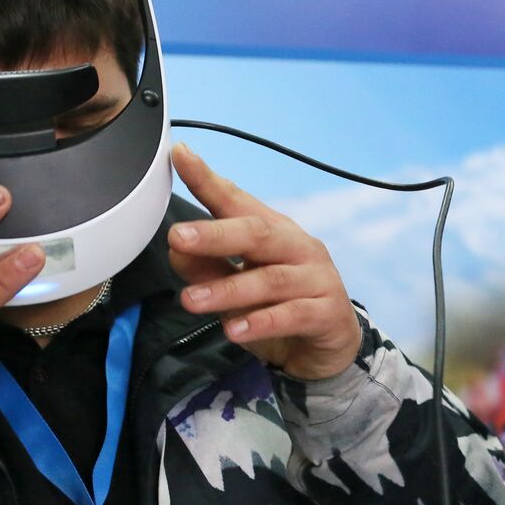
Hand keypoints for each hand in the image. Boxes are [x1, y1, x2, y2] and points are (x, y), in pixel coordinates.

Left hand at [168, 144, 360, 380]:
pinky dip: (261, 322)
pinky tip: (235, 330)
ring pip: (271, 278)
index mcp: (274, 232)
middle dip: (215, 235)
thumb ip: (208, 269)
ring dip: (228, 289)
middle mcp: (298, 247)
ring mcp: (317, 278)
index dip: (208, 180)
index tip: (180, 156)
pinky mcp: (328, 312)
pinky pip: (293, 314)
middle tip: (177, 237)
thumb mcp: (235, 291)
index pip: (237, 201)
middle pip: (257, 233)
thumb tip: (176, 249)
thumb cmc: (280, 309)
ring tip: (192, 300)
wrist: (329, 348)